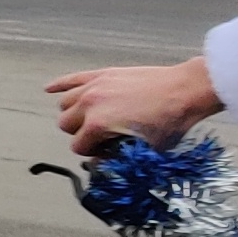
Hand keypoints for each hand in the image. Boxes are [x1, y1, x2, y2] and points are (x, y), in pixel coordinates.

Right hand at [46, 57, 220, 153]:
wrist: (187, 90)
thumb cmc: (171, 120)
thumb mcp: (146, 150)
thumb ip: (118, 157)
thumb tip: (103, 161)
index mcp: (99, 124)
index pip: (77, 145)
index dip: (91, 153)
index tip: (106, 152)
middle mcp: (90, 103)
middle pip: (65, 124)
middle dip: (80, 133)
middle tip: (99, 137)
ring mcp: (94, 86)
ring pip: (65, 103)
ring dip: (73, 114)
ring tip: (89, 119)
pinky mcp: (102, 74)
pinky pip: (71, 78)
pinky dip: (59, 84)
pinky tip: (50, 89)